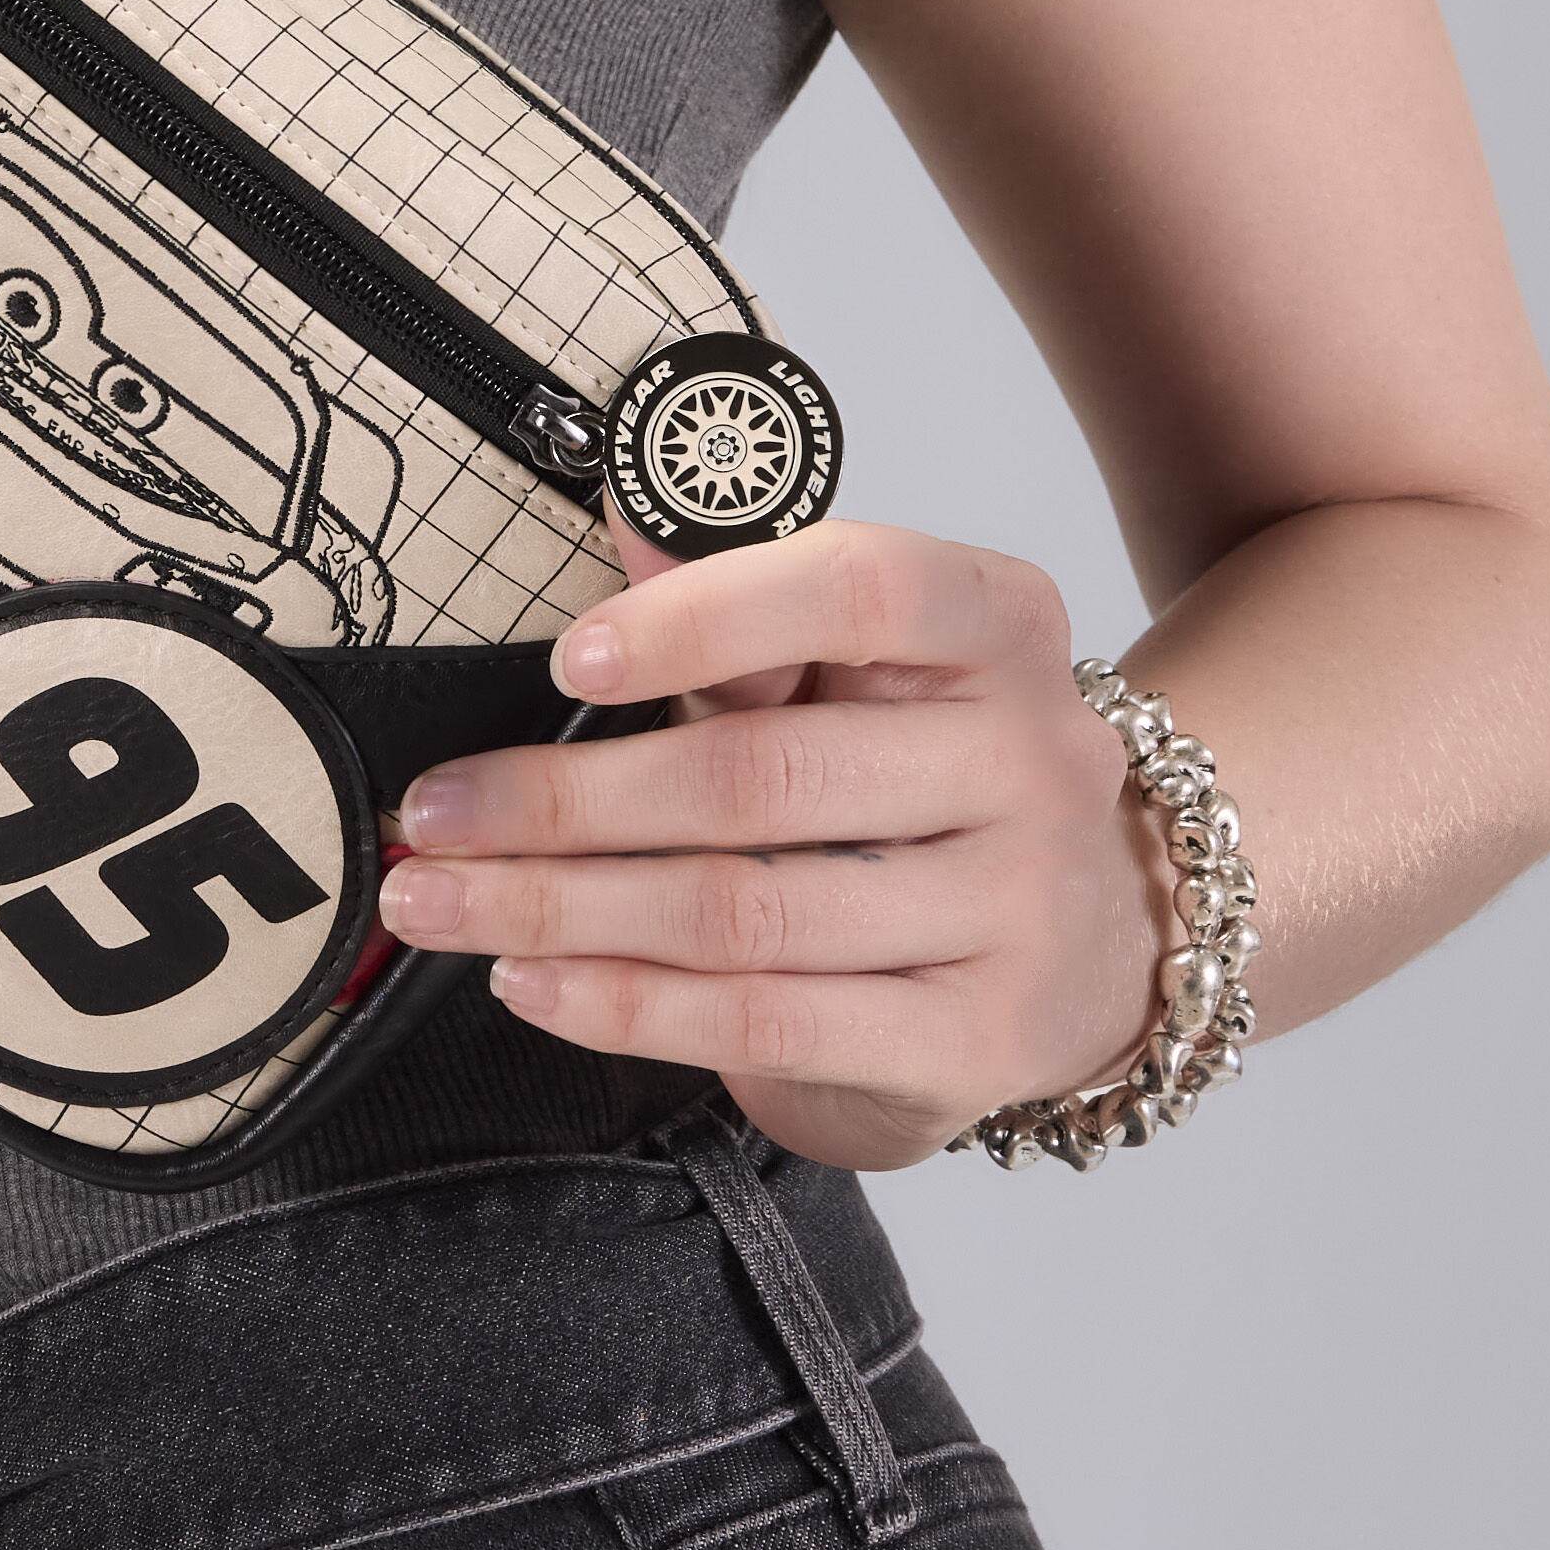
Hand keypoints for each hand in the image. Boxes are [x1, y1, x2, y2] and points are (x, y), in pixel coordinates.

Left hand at [374, 521, 1170, 1168]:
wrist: (1115, 927)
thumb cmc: (941, 764)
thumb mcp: (870, 660)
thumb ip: (745, 595)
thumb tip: (625, 511)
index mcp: (1000, 622)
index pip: (856, 590)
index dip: (703, 616)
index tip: (569, 656)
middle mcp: (1031, 757)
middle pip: (763, 776)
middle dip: (564, 800)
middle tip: (434, 811)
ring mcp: (1016, 907)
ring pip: (746, 910)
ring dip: (562, 910)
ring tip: (442, 901)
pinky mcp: (980, 1038)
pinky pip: (768, 1021)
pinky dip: (628, 1004)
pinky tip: (533, 981)